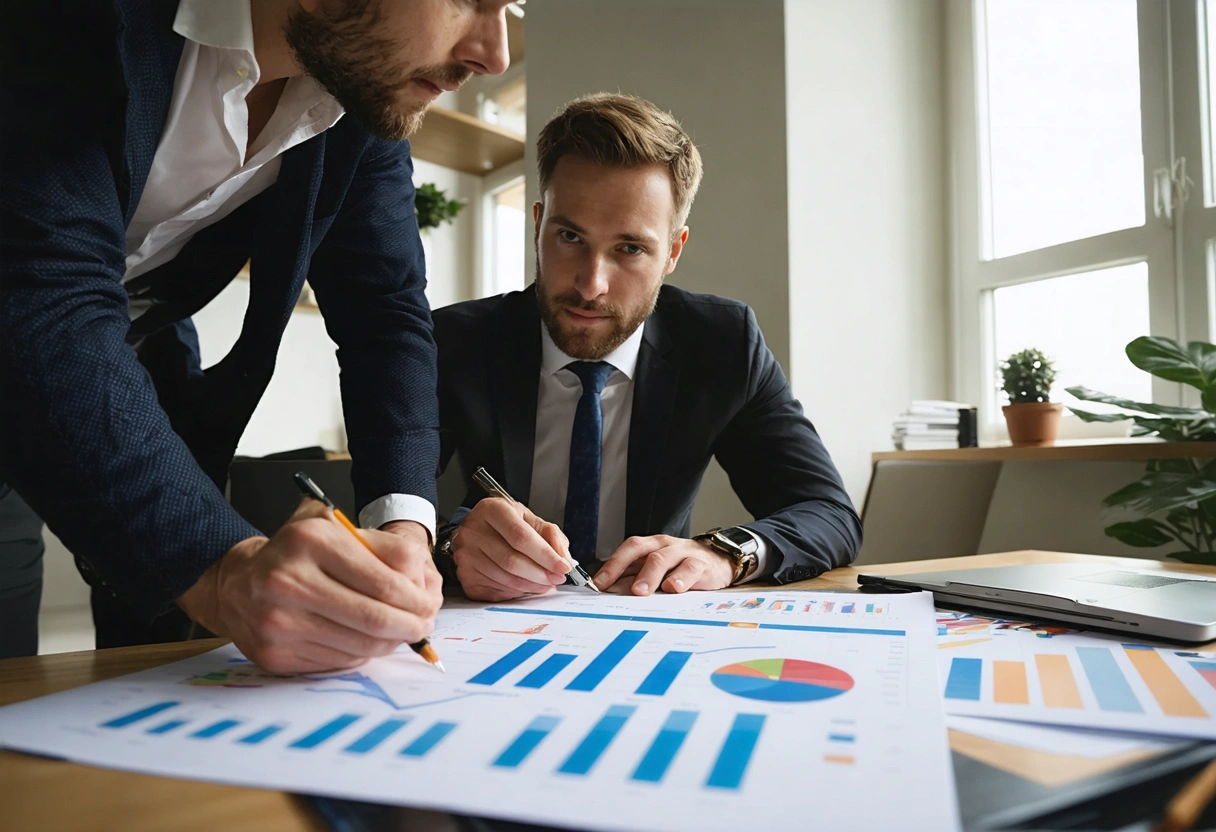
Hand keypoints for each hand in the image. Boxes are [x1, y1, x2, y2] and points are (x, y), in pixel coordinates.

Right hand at [177, 498, 441, 673]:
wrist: (238, 583)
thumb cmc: (299, 553)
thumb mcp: (339, 529)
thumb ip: (386, 548)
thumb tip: (426, 586)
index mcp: (310, 540)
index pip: (385, 582)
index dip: (418, 599)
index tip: (429, 604)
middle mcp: (289, 581)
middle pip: (375, 619)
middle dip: (412, 626)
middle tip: (424, 625)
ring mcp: (278, 622)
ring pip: (360, 646)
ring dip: (391, 643)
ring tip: (401, 633)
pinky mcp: (275, 654)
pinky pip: (338, 662)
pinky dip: (362, 654)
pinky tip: (366, 641)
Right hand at [451, 497, 570, 601]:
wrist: (477, 529)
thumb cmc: (505, 523)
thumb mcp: (529, 519)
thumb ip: (551, 535)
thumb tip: (564, 559)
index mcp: (491, 510)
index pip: (521, 537)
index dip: (545, 555)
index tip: (562, 567)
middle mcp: (473, 531)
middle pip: (512, 561)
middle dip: (540, 574)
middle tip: (556, 579)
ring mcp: (465, 554)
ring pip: (504, 578)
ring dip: (531, 585)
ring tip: (545, 584)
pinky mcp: (464, 574)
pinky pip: (495, 590)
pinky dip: (516, 592)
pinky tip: (526, 586)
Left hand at [593, 535, 733, 594]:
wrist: (721, 562)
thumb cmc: (683, 568)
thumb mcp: (659, 572)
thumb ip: (637, 579)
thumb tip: (610, 593)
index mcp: (652, 546)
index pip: (628, 549)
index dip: (612, 564)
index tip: (597, 583)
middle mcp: (665, 546)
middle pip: (641, 550)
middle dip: (623, 567)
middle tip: (611, 587)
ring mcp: (683, 553)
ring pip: (663, 558)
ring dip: (649, 575)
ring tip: (640, 591)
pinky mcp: (702, 565)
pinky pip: (690, 569)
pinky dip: (681, 579)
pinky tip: (674, 589)